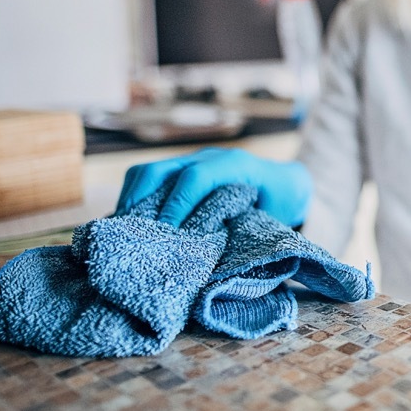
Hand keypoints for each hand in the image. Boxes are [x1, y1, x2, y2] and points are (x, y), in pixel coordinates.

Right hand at [115, 147, 311, 227]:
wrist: (284, 182)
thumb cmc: (279, 202)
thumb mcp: (273, 215)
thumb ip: (245, 227)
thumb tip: (209, 253)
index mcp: (234, 165)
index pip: (195, 178)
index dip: (177, 205)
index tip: (166, 232)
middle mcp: (208, 157)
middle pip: (161, 169)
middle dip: (141, 201)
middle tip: (134, 234)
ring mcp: (191, 160)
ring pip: (149, 172)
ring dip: (132, 200)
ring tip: (126, 230)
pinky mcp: (181, 170)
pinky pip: (149, 178)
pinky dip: (135, 198)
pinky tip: (132, 223)